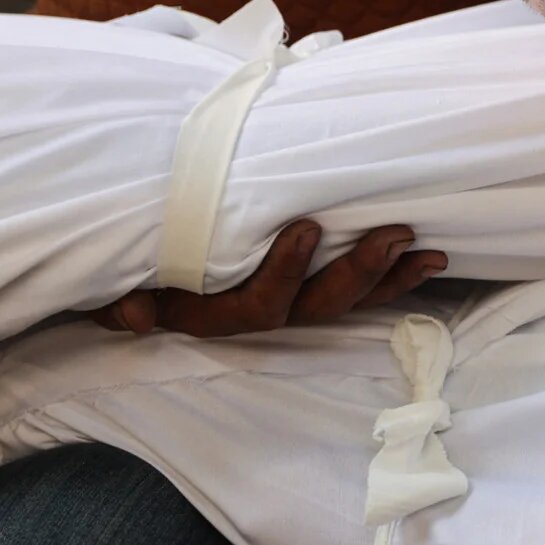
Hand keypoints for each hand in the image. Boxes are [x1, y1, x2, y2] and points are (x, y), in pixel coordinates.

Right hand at [90, 221, 447, 337]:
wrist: (137, 250)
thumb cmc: (129, 258)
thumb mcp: (115, 276)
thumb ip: (117, 298)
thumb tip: (134, 315)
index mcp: (209, 308)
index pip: (254, 304)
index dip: (282, 273)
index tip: (305, 228)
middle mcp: (253, 308)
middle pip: (312, 307)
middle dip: (356, 274)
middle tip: (392, 235)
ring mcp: (285, 298)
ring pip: (343, 301)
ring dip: (388, 279)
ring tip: (429, 252)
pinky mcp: (309, 283)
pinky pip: (357, 289)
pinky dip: (393, 277)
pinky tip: (427, 259)